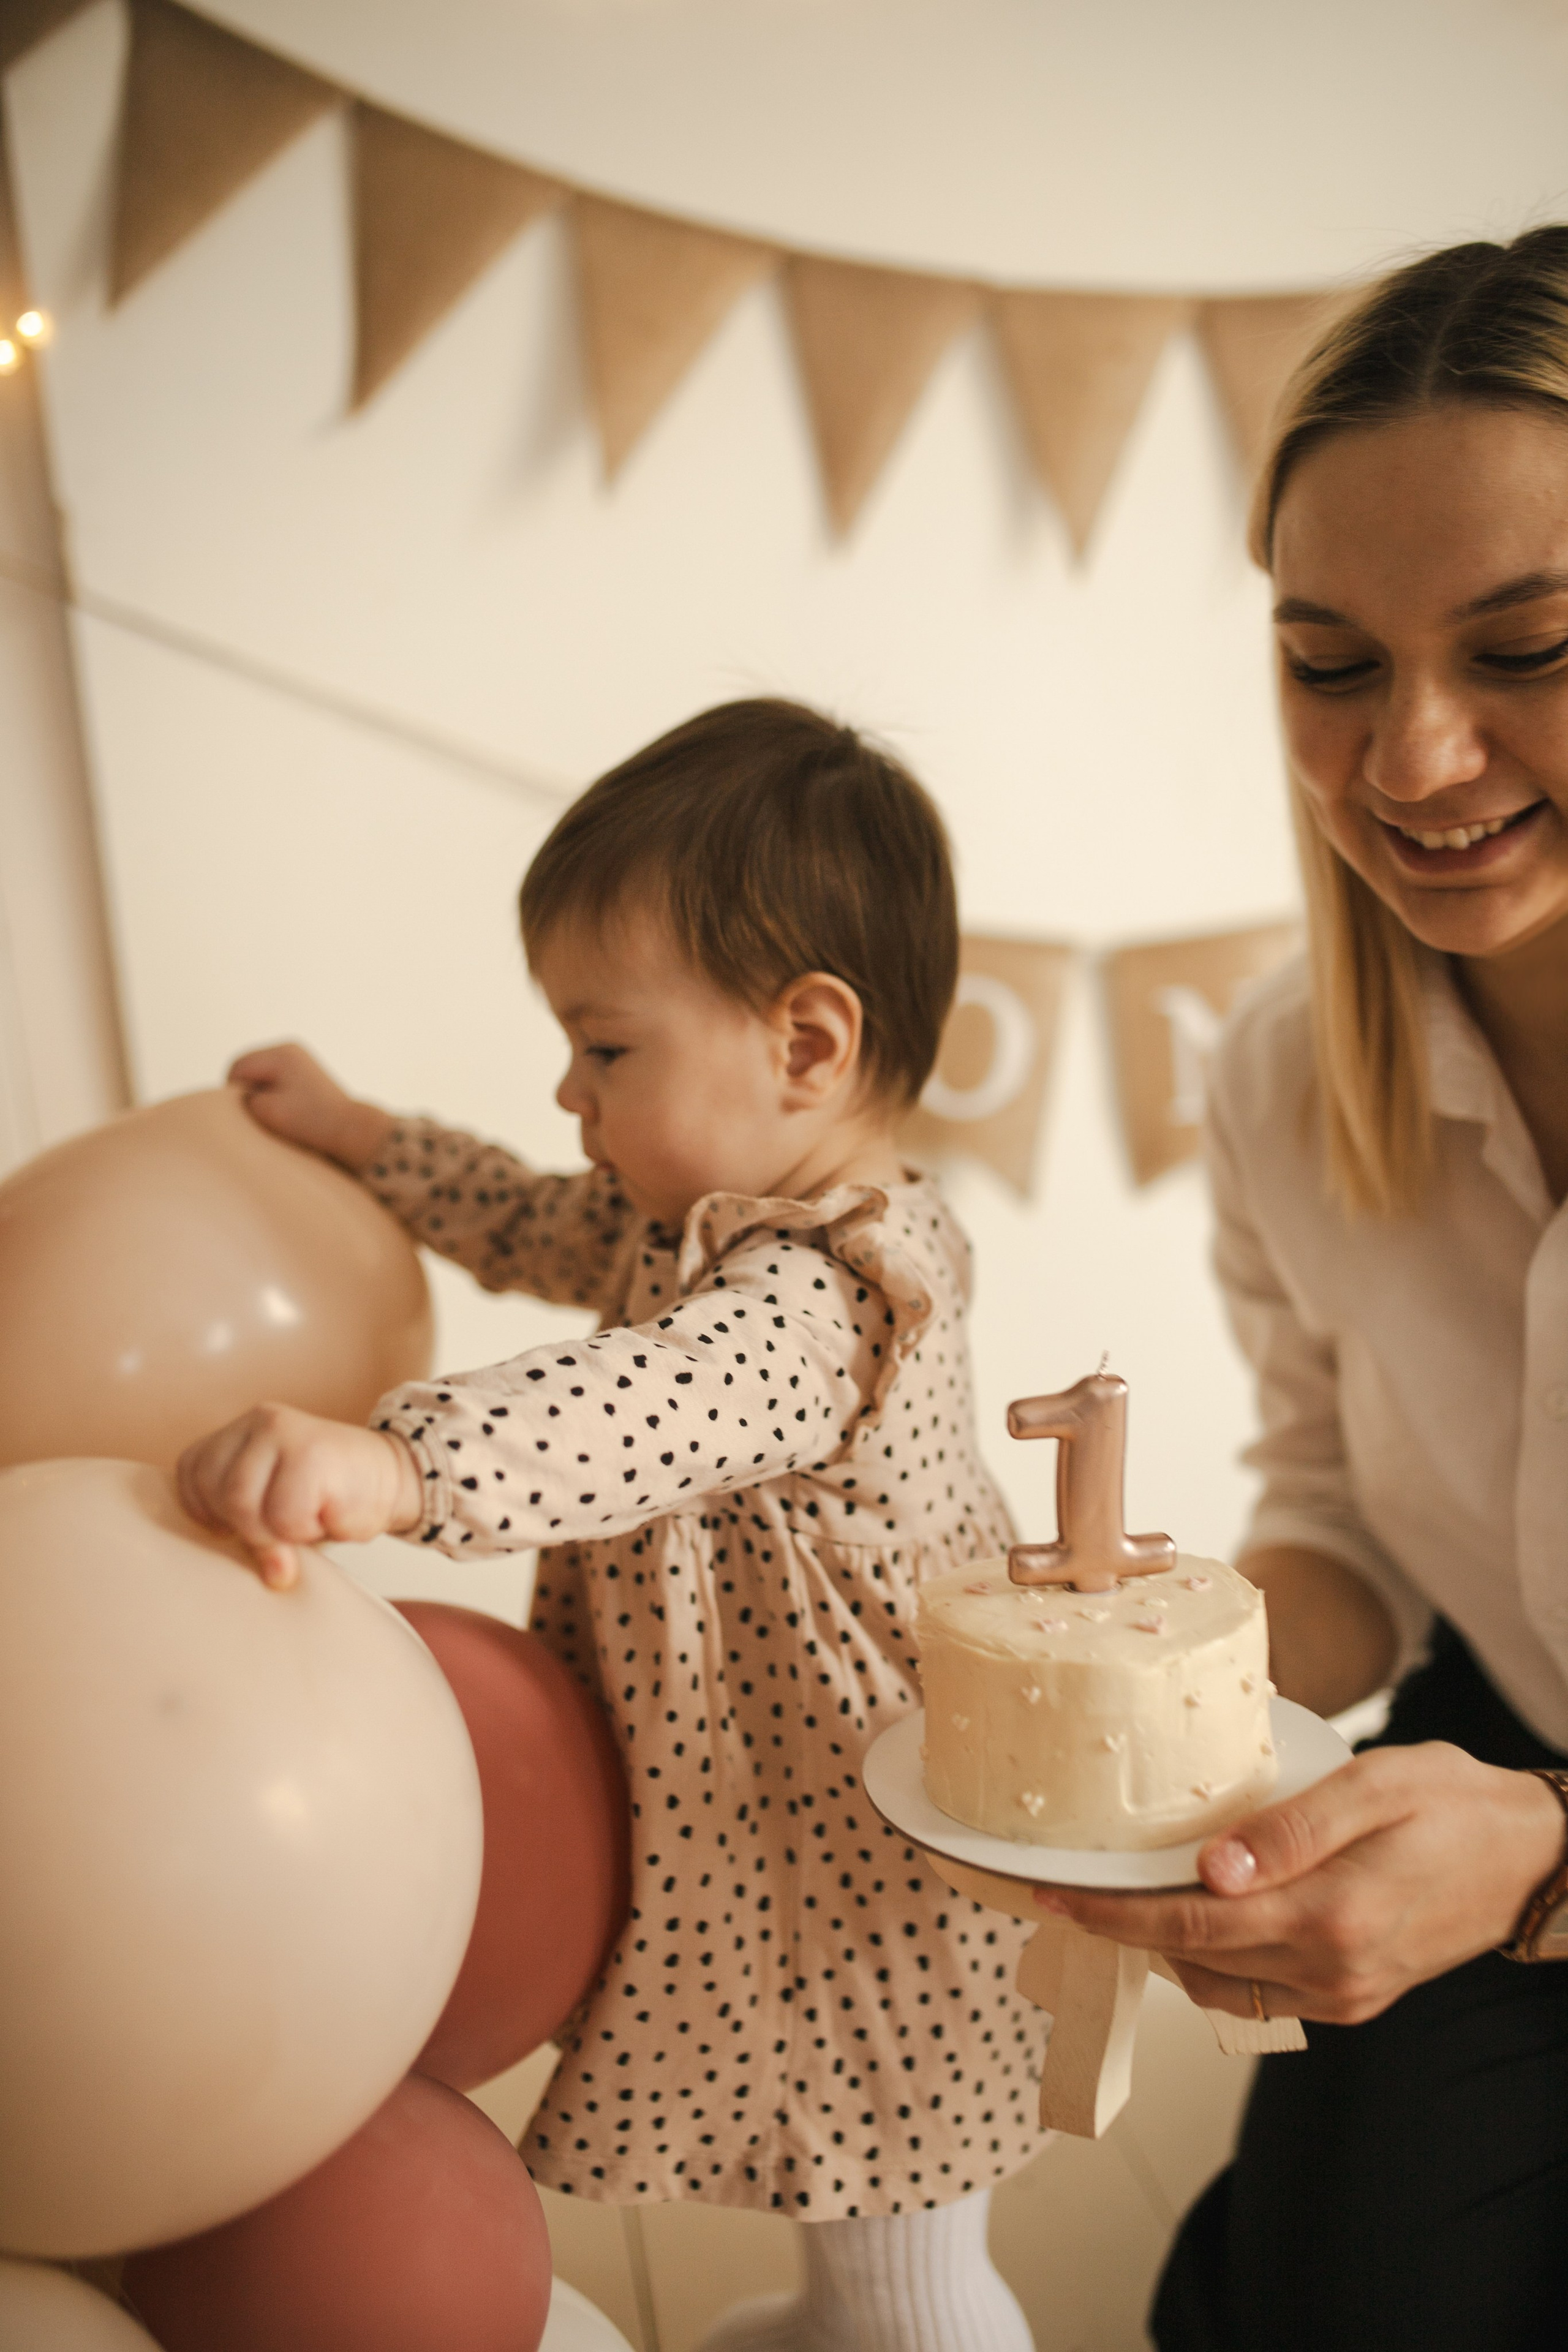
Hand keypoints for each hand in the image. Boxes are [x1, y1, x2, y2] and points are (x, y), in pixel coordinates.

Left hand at [176, 1403, 426, 1589]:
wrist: (396, 1480)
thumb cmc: (330, 1499)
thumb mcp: (273, 1506)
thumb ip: (241, 1518)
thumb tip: (231, 1570)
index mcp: (242, 1430)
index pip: (191, 1471)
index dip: (206, 1512)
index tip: (235, 1531)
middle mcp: (258, 1422)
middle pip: (215, 1490)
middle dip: (245, 1528)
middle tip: (280, 1534)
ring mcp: (284, 1433)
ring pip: (242, 1504)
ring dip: (274, 1533)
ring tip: (304, 1525)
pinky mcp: (311, 1453)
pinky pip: (283, 1515)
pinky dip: (303, 1531)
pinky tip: (326, 1515)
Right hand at [227, 1043, 394, 1171]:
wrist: (349, 1129)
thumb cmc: (309, 1122)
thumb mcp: (266, 1110)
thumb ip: (243, 1097)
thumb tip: (236, 1092)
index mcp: (281, 1053)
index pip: (237, 1067)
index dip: (235, 1092)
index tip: (250, 1114)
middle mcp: (290, 1048)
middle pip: (248, 1067)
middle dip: (248, 1090)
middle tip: (262, 1115)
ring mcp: (298, 1058)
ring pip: (260, 1074)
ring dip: (261, 1093)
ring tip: (276, 1113)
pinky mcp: (303, 1071)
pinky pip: (274, 1079)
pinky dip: (274, 1094)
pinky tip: (285, 1109)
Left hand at [1034, 1743, 1566, 2023]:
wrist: (1531, 1857)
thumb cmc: (1455, 1803)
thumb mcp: (1375, 1786)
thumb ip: (1291, 1829)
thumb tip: (1209, 1870)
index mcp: (1332, 1916)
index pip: (1192, 1923)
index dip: (1115, 1913)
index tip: (1056, 1892)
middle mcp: (1333, 1971)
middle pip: (1196, 1957)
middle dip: (1124, 1927)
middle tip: (1069, 1889)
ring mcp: (1344, 1995)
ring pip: (1224, 1983)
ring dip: (1167, 1947)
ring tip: (1123, 1898)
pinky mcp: (1354, 1999)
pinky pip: (1263, 1992)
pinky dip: (1216, 1962)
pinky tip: (1199, 1918)